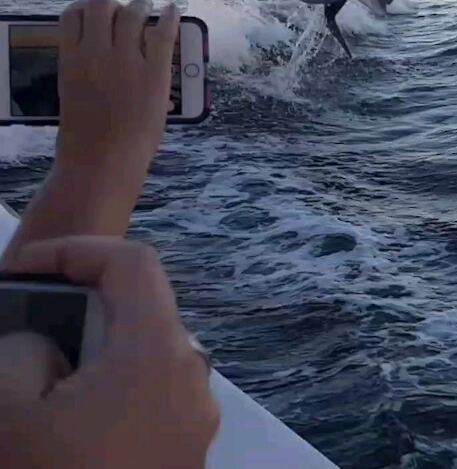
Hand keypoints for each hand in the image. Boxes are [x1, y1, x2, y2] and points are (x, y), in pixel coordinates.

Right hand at [0, 237, 218, 468]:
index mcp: (159, 352)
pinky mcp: (189, 451)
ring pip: (143, 359)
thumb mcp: (10, 411)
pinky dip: (109, 393)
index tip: (22, 270)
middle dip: (77, 310)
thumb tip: (44, 346)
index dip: (75, 249)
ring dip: (90, 356)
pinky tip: (65, 423)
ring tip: (37, 384)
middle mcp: (192, 376)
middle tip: (23, 330)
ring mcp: (197, 418)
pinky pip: (151, 399)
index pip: (133, 263)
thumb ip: (22, 352)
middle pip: (139, 312)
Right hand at [3, 0, 181, 256]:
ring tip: (148, 10)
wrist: (102, 162)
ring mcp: (126, 61)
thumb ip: (83, 71)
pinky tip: (173, 11)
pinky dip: (170, 17)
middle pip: (103, 7)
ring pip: (133, 14)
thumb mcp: (72, 95)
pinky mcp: (154, 73)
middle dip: (116, 6)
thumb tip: (98, 58)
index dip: (86, 8)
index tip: (96, 11)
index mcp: (70, 59)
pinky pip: (163, 33)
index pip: (73, 15)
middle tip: (129, 11)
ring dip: (140, 8)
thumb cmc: (85, 138)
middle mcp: (95, 53)